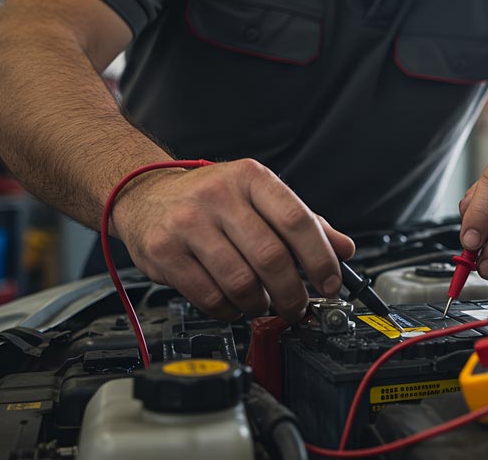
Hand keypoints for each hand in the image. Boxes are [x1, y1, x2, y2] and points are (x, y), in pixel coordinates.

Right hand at [111, 158, 354, 321]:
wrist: (144, 194)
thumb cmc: (209, 197)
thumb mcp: (259, 197)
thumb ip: (302, 223)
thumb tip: (343, 249)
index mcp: (251, 178)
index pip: (296, 220)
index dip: (320, 258)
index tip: (330, 282)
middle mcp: (219, 195)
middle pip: (271, 257)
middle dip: (292, 293)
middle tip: (297, 306)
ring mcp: (188, 223)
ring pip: (241, 282)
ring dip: (259, 305)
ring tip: (261, 304)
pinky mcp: (165, 252)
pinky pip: (209, 296)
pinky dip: (229, 310)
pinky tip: (233, 305)